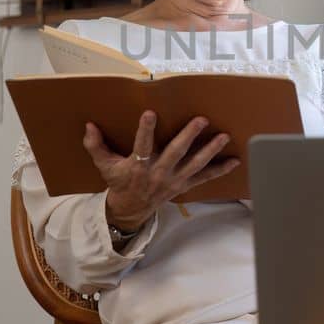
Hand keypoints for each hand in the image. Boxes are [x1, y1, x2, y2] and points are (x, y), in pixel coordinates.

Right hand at [82, 111, 238, 230]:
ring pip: (195, 164)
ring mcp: (174, 180)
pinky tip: (234, 161)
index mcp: (138, 166)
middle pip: (175, 153)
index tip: (150, 113)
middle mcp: (158, 173)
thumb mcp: (104, 166)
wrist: (131, 210)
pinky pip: (204, 178)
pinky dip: (220, 170)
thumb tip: (89, 126)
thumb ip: (96, 146)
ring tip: (224, 137)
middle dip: (189, 136)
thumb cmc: (119, 183)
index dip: (146, 130)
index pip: (141, 146)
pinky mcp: (184, 185)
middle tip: (202, 120)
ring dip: (210, 151)